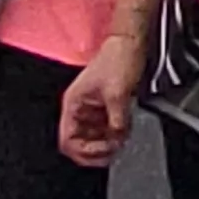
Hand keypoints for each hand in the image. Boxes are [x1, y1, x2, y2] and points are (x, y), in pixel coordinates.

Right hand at [58, 35, 145, 167]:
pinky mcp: (107, 105)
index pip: (68, 139)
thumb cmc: (116, 59)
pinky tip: (124, 134)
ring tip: (120, 144)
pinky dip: (116, 133)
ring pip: (95, 136)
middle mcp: (80, 108)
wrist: (130, 44)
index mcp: (73, 105)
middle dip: (96, 150)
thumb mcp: (117, 93)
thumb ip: (117, 119)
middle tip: (113, 153)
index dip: (83, 151)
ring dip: (107, 143)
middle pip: (80, 141)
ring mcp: (94, 108)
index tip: (101, 154)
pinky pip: (107, 127)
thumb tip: (118, 138)